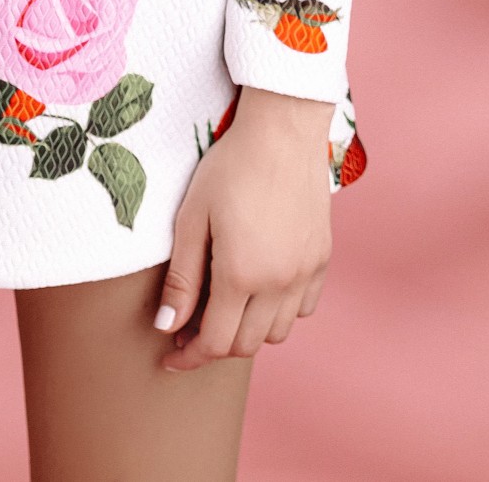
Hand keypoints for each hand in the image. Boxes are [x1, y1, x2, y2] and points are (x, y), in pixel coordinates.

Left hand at [155, 85, 332, 369]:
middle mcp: (279, 283)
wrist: (282, 130)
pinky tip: (261, 286)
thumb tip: (167, 327)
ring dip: (248, 330)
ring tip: (225, 304)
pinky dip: (280, 311)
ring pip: (277, 332)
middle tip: (190, 326)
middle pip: (246, 344)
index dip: (189, 357)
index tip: (170, 356)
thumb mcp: (192, 218)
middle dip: (215, 345)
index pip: (216, 343)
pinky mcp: (321, 258)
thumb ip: (182, 278)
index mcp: (242, 274)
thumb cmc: (230, 166)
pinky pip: (302, 308)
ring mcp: (305, 273)